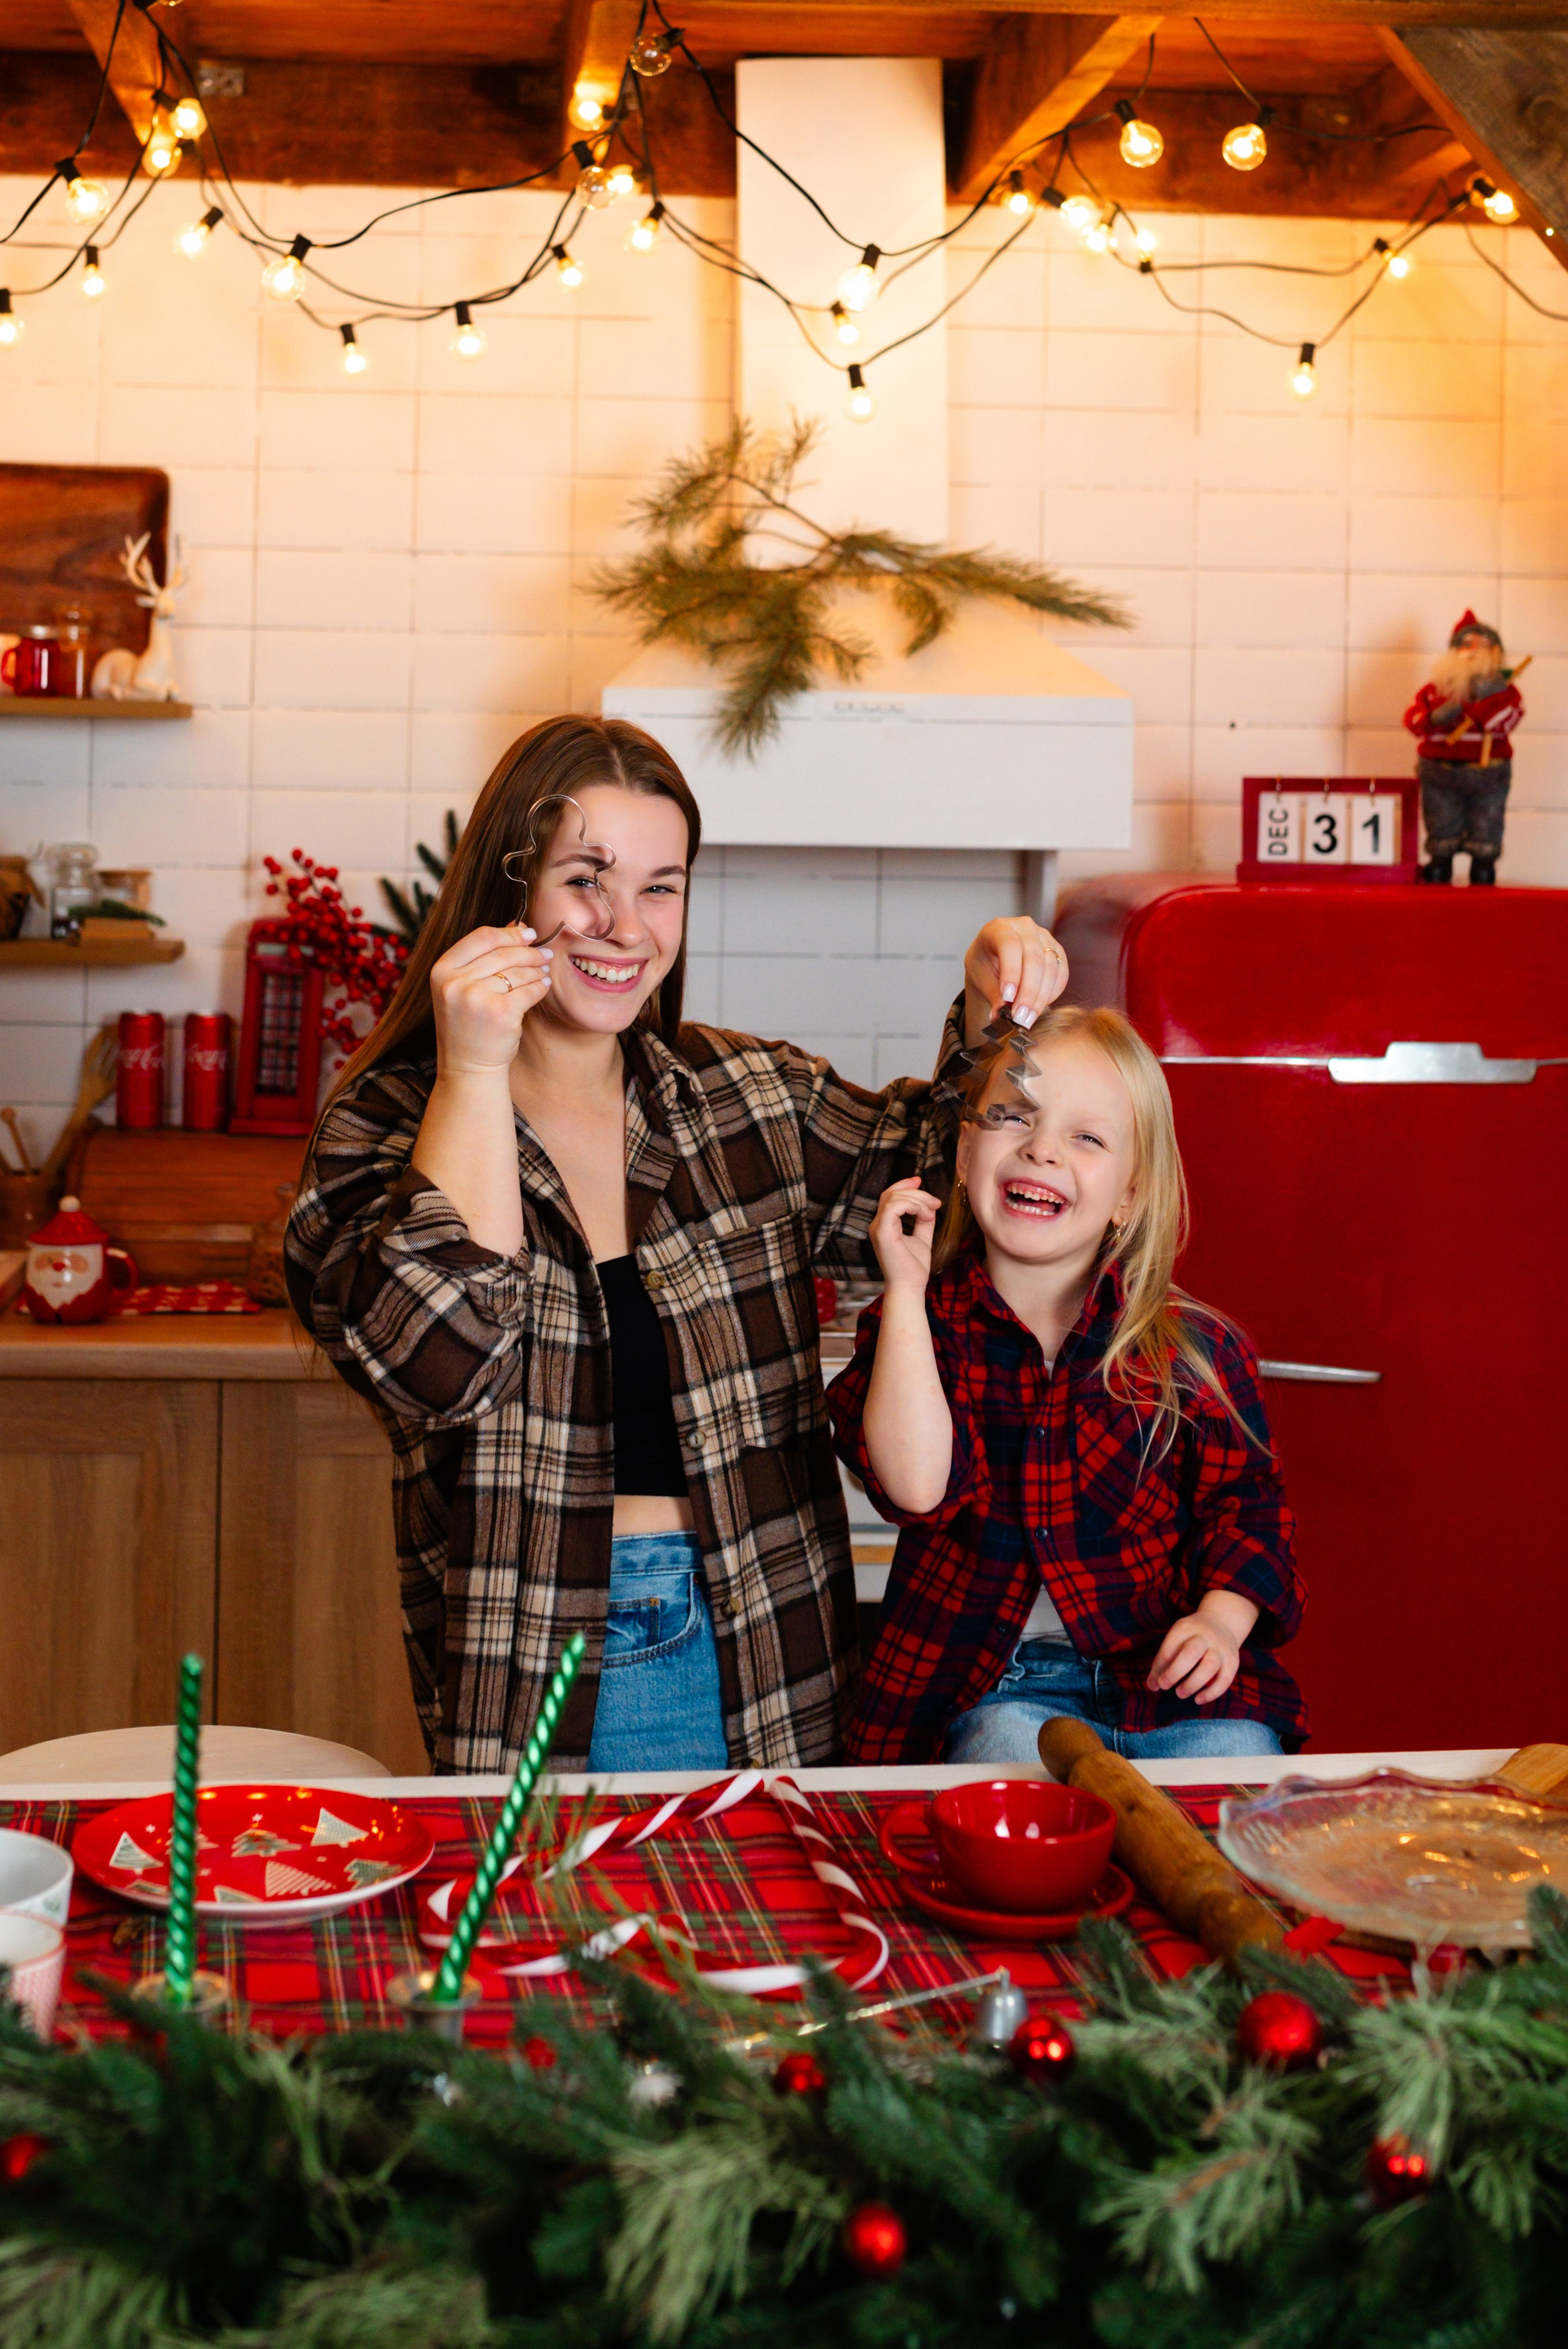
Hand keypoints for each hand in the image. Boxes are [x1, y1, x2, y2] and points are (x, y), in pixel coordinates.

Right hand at [429, 923, 553, 1078]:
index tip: (528, 933)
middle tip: (544, 953)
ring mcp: (476, 997)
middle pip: (503, 952)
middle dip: (529, 951)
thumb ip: (484, 956)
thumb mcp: (462, 987)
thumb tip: (517, 925)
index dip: (509, 933)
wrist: (468, 1067)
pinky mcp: (500, 1012)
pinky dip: (540, 986)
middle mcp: (455, 982)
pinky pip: (529, 990)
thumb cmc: (468, 1026)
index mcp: (441, 970)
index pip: (481, 937)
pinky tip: (544, 986)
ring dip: (536, 968)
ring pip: (517, 971)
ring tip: (544, 970)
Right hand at [869, 1176, 942, 1292]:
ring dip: (917, 1200)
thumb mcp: (922, 1238)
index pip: (889, 1196)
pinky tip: (924, 1215)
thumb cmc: (914, 1267)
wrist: (911, 1286)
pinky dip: (912, 1206)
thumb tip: (929, 1206)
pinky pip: (893, 1207)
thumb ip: (923, 1221)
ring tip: (932, 1211)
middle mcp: (877, 1224)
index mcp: (885, 1225)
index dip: (904, 1185)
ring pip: (893, 1198)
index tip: (920, 1181)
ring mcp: (877, 1228)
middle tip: (935, 1201)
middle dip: (915, 1191)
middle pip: (891, 1193)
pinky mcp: (882, 1233)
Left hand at [964, 917, 1068, 1031]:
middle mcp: (1025, 928)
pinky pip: (1061, 973)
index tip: (1008, 997)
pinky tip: (1040, 1007)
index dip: (1011, 972)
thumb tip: (1000, 1016)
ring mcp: (1045, 937)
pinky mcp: (1057, 951)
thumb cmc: (985, 963)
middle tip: (1021, 1017)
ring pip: (1050, 967)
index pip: (1010, 946)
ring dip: (1041, 997)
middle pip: (1034, 958)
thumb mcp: (981, 977)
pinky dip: (1052, 993)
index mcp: (999, 928)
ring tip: (1029, 1018)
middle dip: (1028, 992)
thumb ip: (992, 994)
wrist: (994, 955)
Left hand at [1147, 1600, 1248, 1704]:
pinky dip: (1211, 1693)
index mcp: (1186, 1628)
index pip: (1171, 1647)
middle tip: (1164, 1686)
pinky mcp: (1233, 1661)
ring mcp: (1221, 1648)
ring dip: (1193, 1683)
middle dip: (1175, 1672)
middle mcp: (1205, 1636)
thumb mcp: (1176, 1639)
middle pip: (1192, 1652)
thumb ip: (1163, 1661)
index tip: (1156, 1683)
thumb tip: (1152, 1686)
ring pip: (1209, 1666)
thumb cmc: (1191, 1637)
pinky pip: (1225, 1679)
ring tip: (1180, 1693)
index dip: (1160, 1667)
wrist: (1221, 1622)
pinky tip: (1198, 1700)